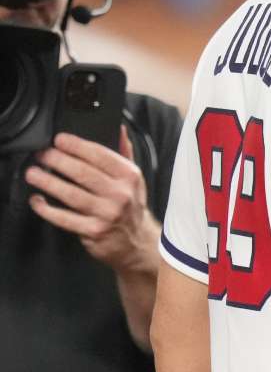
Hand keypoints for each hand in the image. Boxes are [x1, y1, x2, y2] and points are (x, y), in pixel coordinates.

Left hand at [25, 129, 160, 274]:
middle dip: (58, 160)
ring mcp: (107, 213)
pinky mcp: (94, 230)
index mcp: (130, 176)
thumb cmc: (130, 207)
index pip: (100, 155)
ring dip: (48, 182)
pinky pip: (64, 218)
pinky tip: (37, 200)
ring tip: (33, 173)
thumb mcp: (134, 179)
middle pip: (83, 173)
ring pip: (71, 194)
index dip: (77, 145)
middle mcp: (120, 194)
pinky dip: (47, 209)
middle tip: (42, 154)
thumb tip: (120, 129)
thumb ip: (124, 153)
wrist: (136, 242)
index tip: (59, 140)